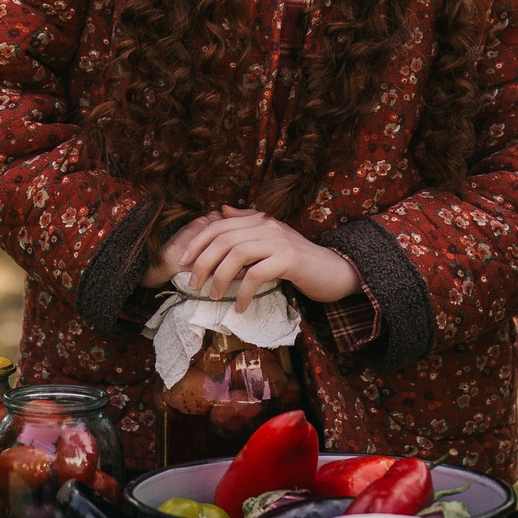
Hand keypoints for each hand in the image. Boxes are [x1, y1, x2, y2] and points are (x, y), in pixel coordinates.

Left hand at [163, 207, 358, 308]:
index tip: (183, 261)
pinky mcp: (290, 259)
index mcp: (259, 220)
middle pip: (224, 238)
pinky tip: (240, 306)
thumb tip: (221, 210)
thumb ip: (247, 225)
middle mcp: (267, 225)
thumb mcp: (271, 240)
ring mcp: (279, 241)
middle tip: (194, 283)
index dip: (198, 241)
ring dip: (220, 277)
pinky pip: (257, 274)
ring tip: (214, 295)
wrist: (334, 270)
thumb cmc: (299, 261)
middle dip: (203, 261)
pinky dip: (244, 292)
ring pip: (237, 254)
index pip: (220, 225)